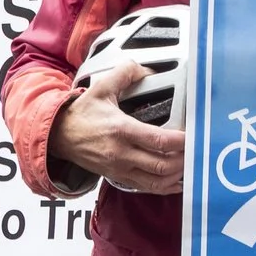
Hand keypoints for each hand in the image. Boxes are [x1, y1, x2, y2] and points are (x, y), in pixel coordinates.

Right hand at [49, 61, 184, 194]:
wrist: (58, 136)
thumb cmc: (82, 113)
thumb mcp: (101, 88)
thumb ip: (124, 74)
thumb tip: (144, 67)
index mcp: (121, 130)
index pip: (159, 140)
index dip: (181, 141)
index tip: (194, 136)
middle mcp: (122, 153)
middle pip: (162, 165)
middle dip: (184, 160)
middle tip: (196, 151)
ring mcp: (120, 169)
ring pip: (157, 181)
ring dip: (177, 175)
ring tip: (190, 164)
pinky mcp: (118, 178)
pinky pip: (147, 188)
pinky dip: (165, 186)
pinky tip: (178, 180)